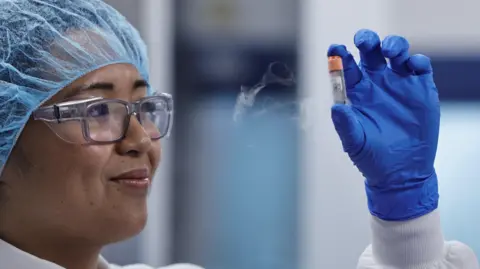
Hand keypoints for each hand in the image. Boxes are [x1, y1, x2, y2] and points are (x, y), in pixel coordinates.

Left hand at [329, 29, 439, 220]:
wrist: (401, 172)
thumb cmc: (372, 157)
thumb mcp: (354, 143)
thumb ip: (345, 125)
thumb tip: (335, 107)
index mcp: (356, 92)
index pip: (347, 67)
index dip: (340, 56)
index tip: (335, 49)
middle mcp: (376, 83)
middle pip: (371, 52)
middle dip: (367, 40)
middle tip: (364, 41)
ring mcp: (399, 84)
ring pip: (397, 53)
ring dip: (393, 45)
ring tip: (389, 51)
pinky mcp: (421, 89)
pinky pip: (420, 67)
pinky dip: (417, 61)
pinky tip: (412, 65)